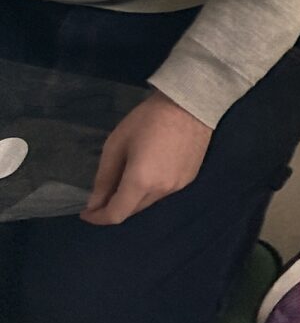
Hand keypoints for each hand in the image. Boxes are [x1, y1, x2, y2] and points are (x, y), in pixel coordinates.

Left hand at [83, 92, 212, 224]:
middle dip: (114, 207)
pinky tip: (148, 172)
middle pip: (132, 211)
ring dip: (133, 198)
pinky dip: (149, 190)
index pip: (115, 214)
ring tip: (126, 179)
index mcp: (140, 182)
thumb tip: (94, 204)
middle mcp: (161, 191)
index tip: (86, 212)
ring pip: (148, 202)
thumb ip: (104, 178)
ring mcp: (178, 186)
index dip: (98, 218)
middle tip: (102, 193)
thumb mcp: (116, 145)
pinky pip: (163, 193)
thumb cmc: (147, 120)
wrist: (190, 105)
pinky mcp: (189, 179)